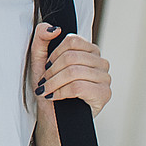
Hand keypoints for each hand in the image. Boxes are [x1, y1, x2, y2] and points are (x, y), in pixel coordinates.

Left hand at [32, 23, 111, 145]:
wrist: (53, 117)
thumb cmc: (50, 88)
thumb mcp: (40, 61)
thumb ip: (42, 39)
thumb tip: (53, 28)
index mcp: (89, 51)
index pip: (72, 40)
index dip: (54, 53)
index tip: (47, 66)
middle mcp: (101, 63)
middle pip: (72, 56)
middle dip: (52, 71)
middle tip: (44, 82)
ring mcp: (105, 79)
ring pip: (75, 71)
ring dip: (54, 82)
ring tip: (48, 90)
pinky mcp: (104, 94)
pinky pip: (79, 86)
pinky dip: (62, 91)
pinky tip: (56, 97)